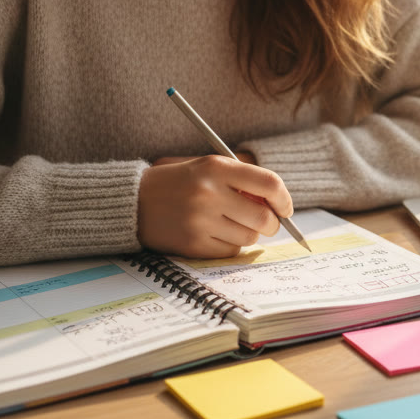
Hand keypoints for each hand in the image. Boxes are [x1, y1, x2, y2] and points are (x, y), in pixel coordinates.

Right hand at [137, 155, 292, 257]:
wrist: (134, 202)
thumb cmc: (180, 183)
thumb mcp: (208, 169)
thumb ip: (242, 182)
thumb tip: (278, 207)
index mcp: (216, 168)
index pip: (269, 184)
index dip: (284, 199)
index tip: (286, 209)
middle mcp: (209, 193)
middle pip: (264, 218)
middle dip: (272, 224)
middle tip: (267, 224)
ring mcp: (200, 220)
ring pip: (249, 237)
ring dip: (248, 234)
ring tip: (231, 224)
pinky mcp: (193, 244)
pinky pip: (230, 250)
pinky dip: (230, 245)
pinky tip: (214, 234)